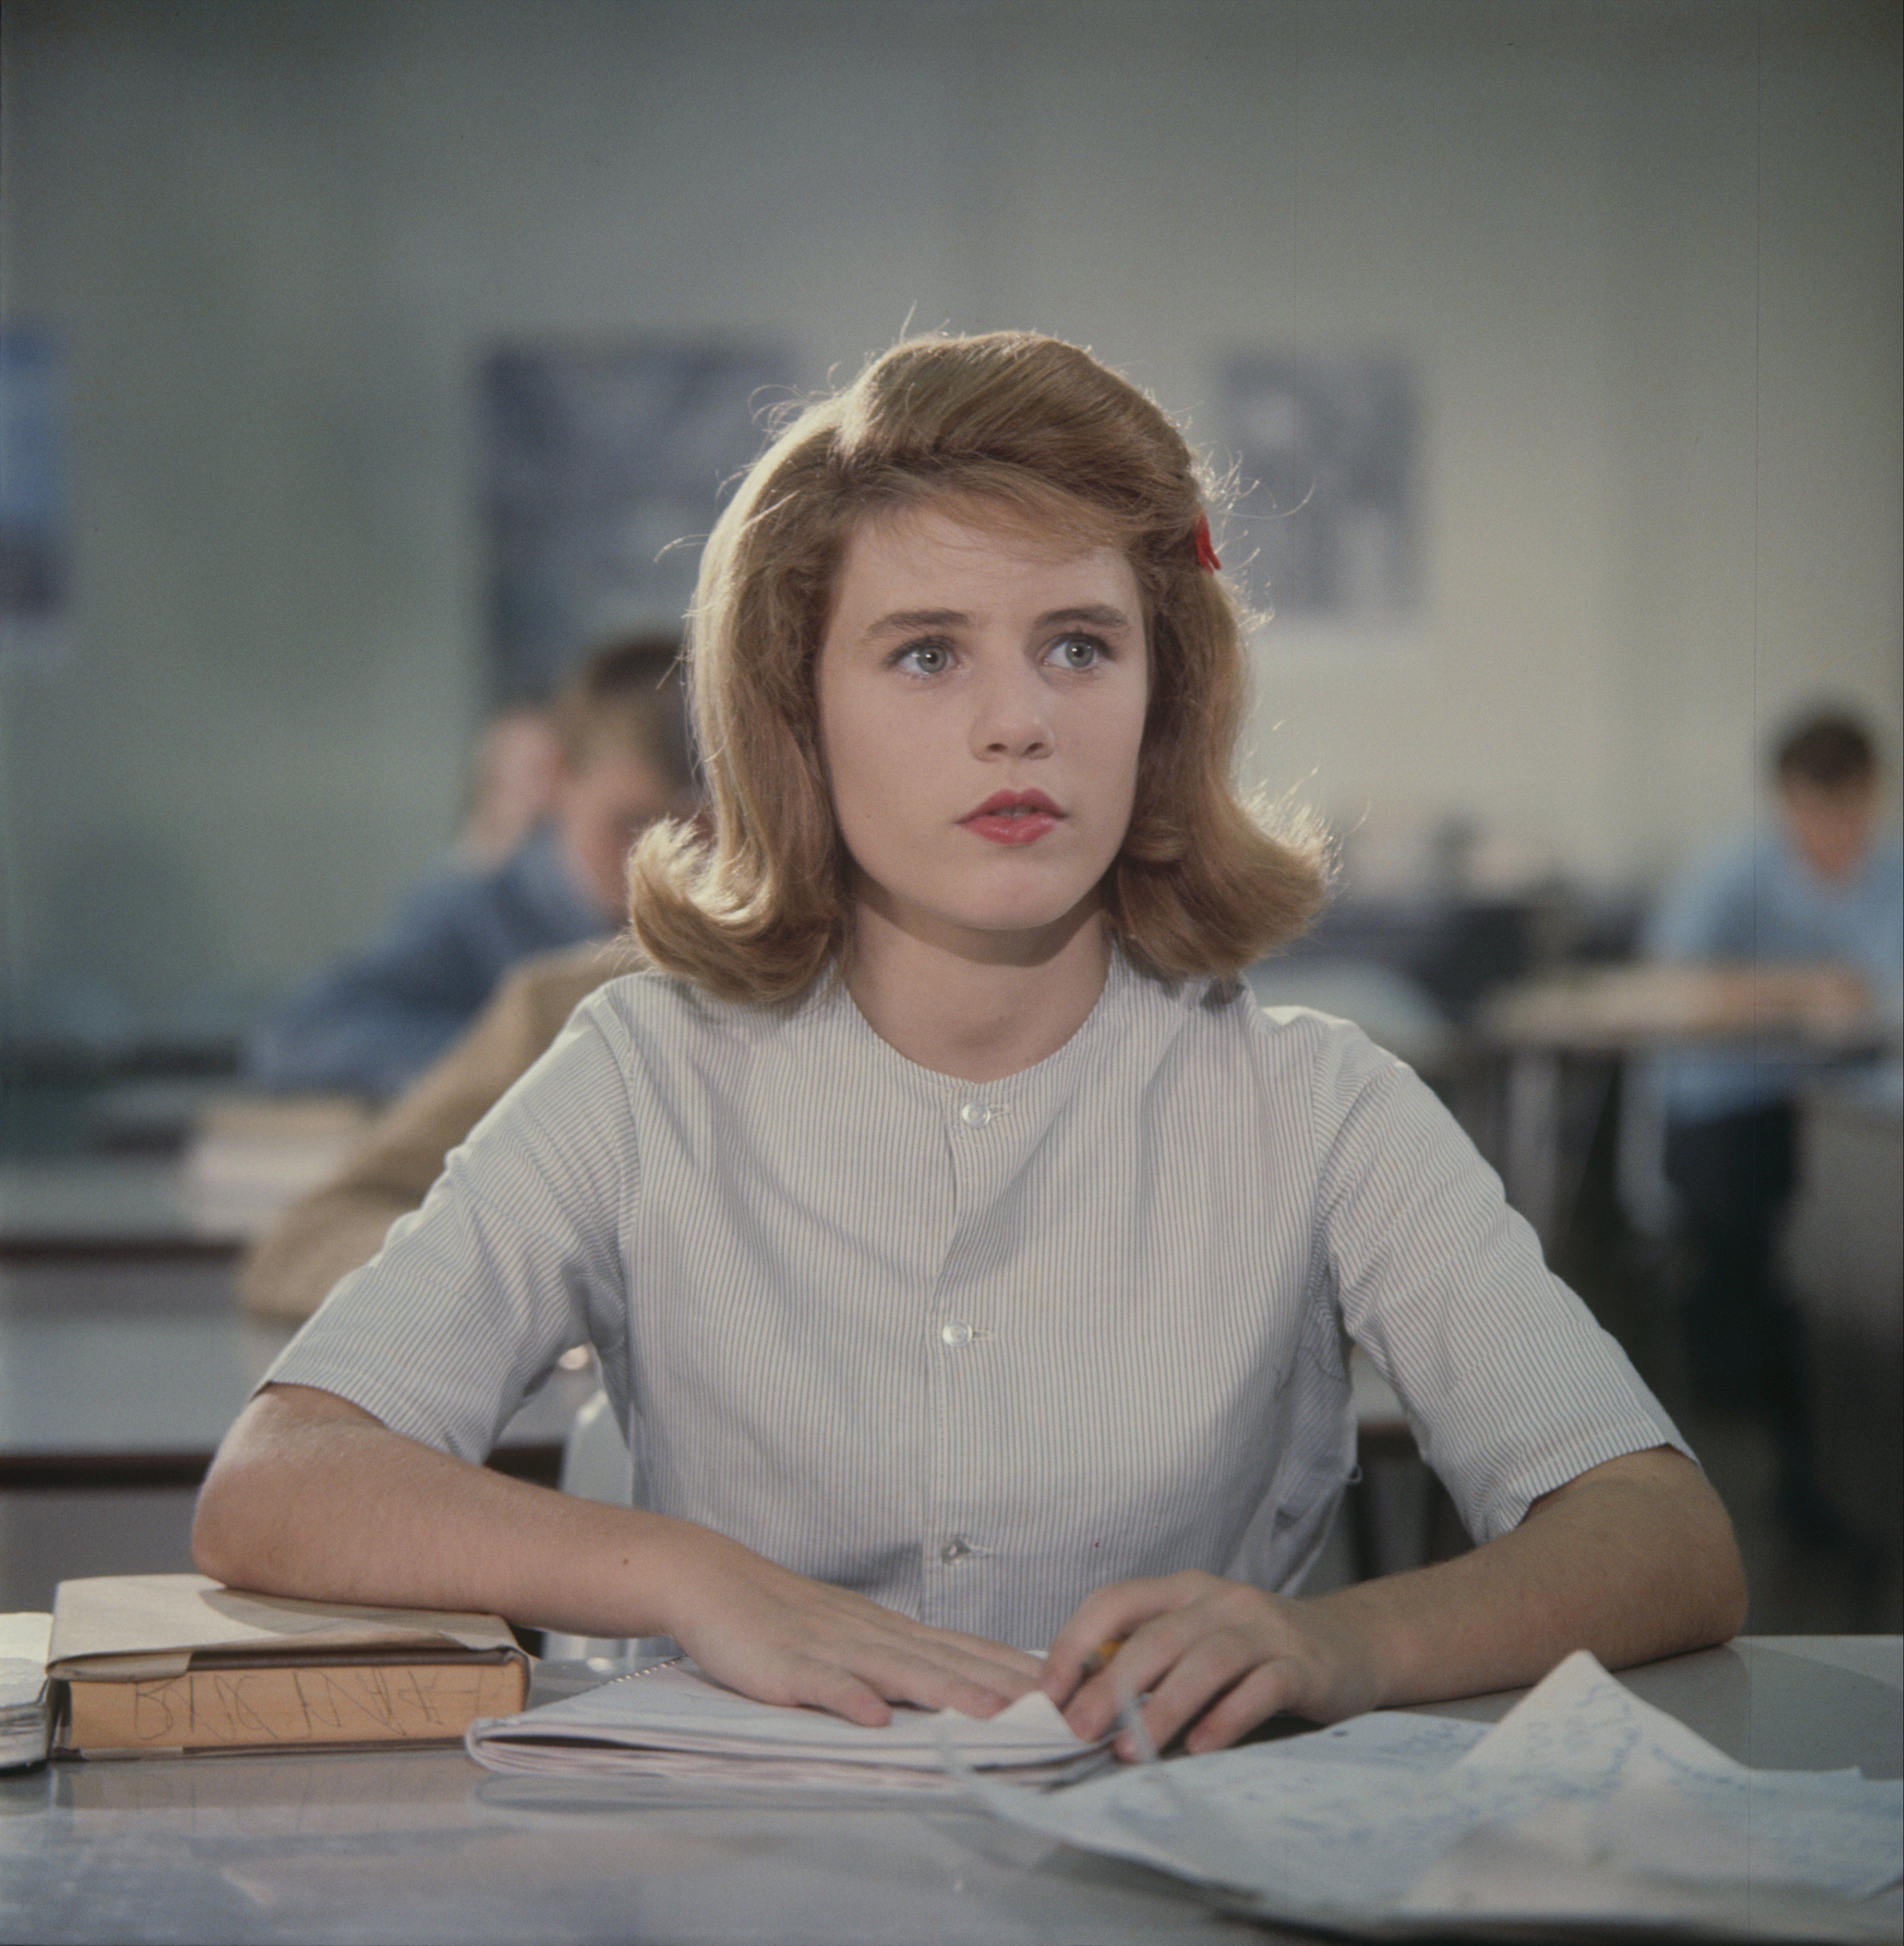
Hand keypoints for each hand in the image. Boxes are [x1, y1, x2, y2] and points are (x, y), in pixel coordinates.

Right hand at [659, 1527, 1041, 1727]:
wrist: (716, 1581)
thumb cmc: (786, 1617)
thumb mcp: (853, 1633)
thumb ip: (901, 1657)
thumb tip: (960, 1683)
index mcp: (889, 1631)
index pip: (964, 1650)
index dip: (1014, 1671)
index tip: (1063, 1689)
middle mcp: (871, 1635)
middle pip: (946, 1661)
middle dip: (1001, 1687)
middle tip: (1051, 1708)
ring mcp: (830, 1649)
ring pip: (897, 1670)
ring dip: (945, 1693)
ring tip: (987, 1715)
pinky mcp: (786, 1666)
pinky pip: (822, 1684)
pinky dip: (849, 1699)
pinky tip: (874, 1719)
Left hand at [1042, 1572, 1382, 1757]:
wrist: (1348, 1646)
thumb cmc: (1253, 1651)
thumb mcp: (1196, 1640)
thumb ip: (1147, 1659)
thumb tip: (1076, 1702)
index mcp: (1183, 1590)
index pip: (1117, 1600)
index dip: (1077, 1641)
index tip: (1048, 1691)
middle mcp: (1221, 1600)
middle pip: (1159, 1635)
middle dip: (1112, 1685)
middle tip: (1080, 1730)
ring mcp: (1265, 1629)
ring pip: (1207, 1660)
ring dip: (1164, 1707)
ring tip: (1132, 1749)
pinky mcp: (1303, 1665)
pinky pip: (1261, 1687)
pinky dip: (1228, 1717)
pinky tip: (1202, 1749)